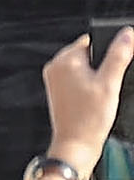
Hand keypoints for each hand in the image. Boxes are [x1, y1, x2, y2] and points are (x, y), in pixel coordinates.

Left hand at [47, 30, 132, 164]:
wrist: (75, 144)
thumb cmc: (90, 118)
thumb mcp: (110, 84)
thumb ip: (118, 56)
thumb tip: (126, 34)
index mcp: (64, 59)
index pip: (91, 41)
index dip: (109, 51)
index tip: (117, 65)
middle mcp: (55, 66)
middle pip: (87, 54)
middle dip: (102, 67)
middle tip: (108, 86)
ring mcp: (54, 79)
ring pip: (83, 68)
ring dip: (96, 77)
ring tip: (100, 96)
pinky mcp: (57, 90)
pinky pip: (77, 79)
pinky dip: (89, 86)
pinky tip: (94, 101)